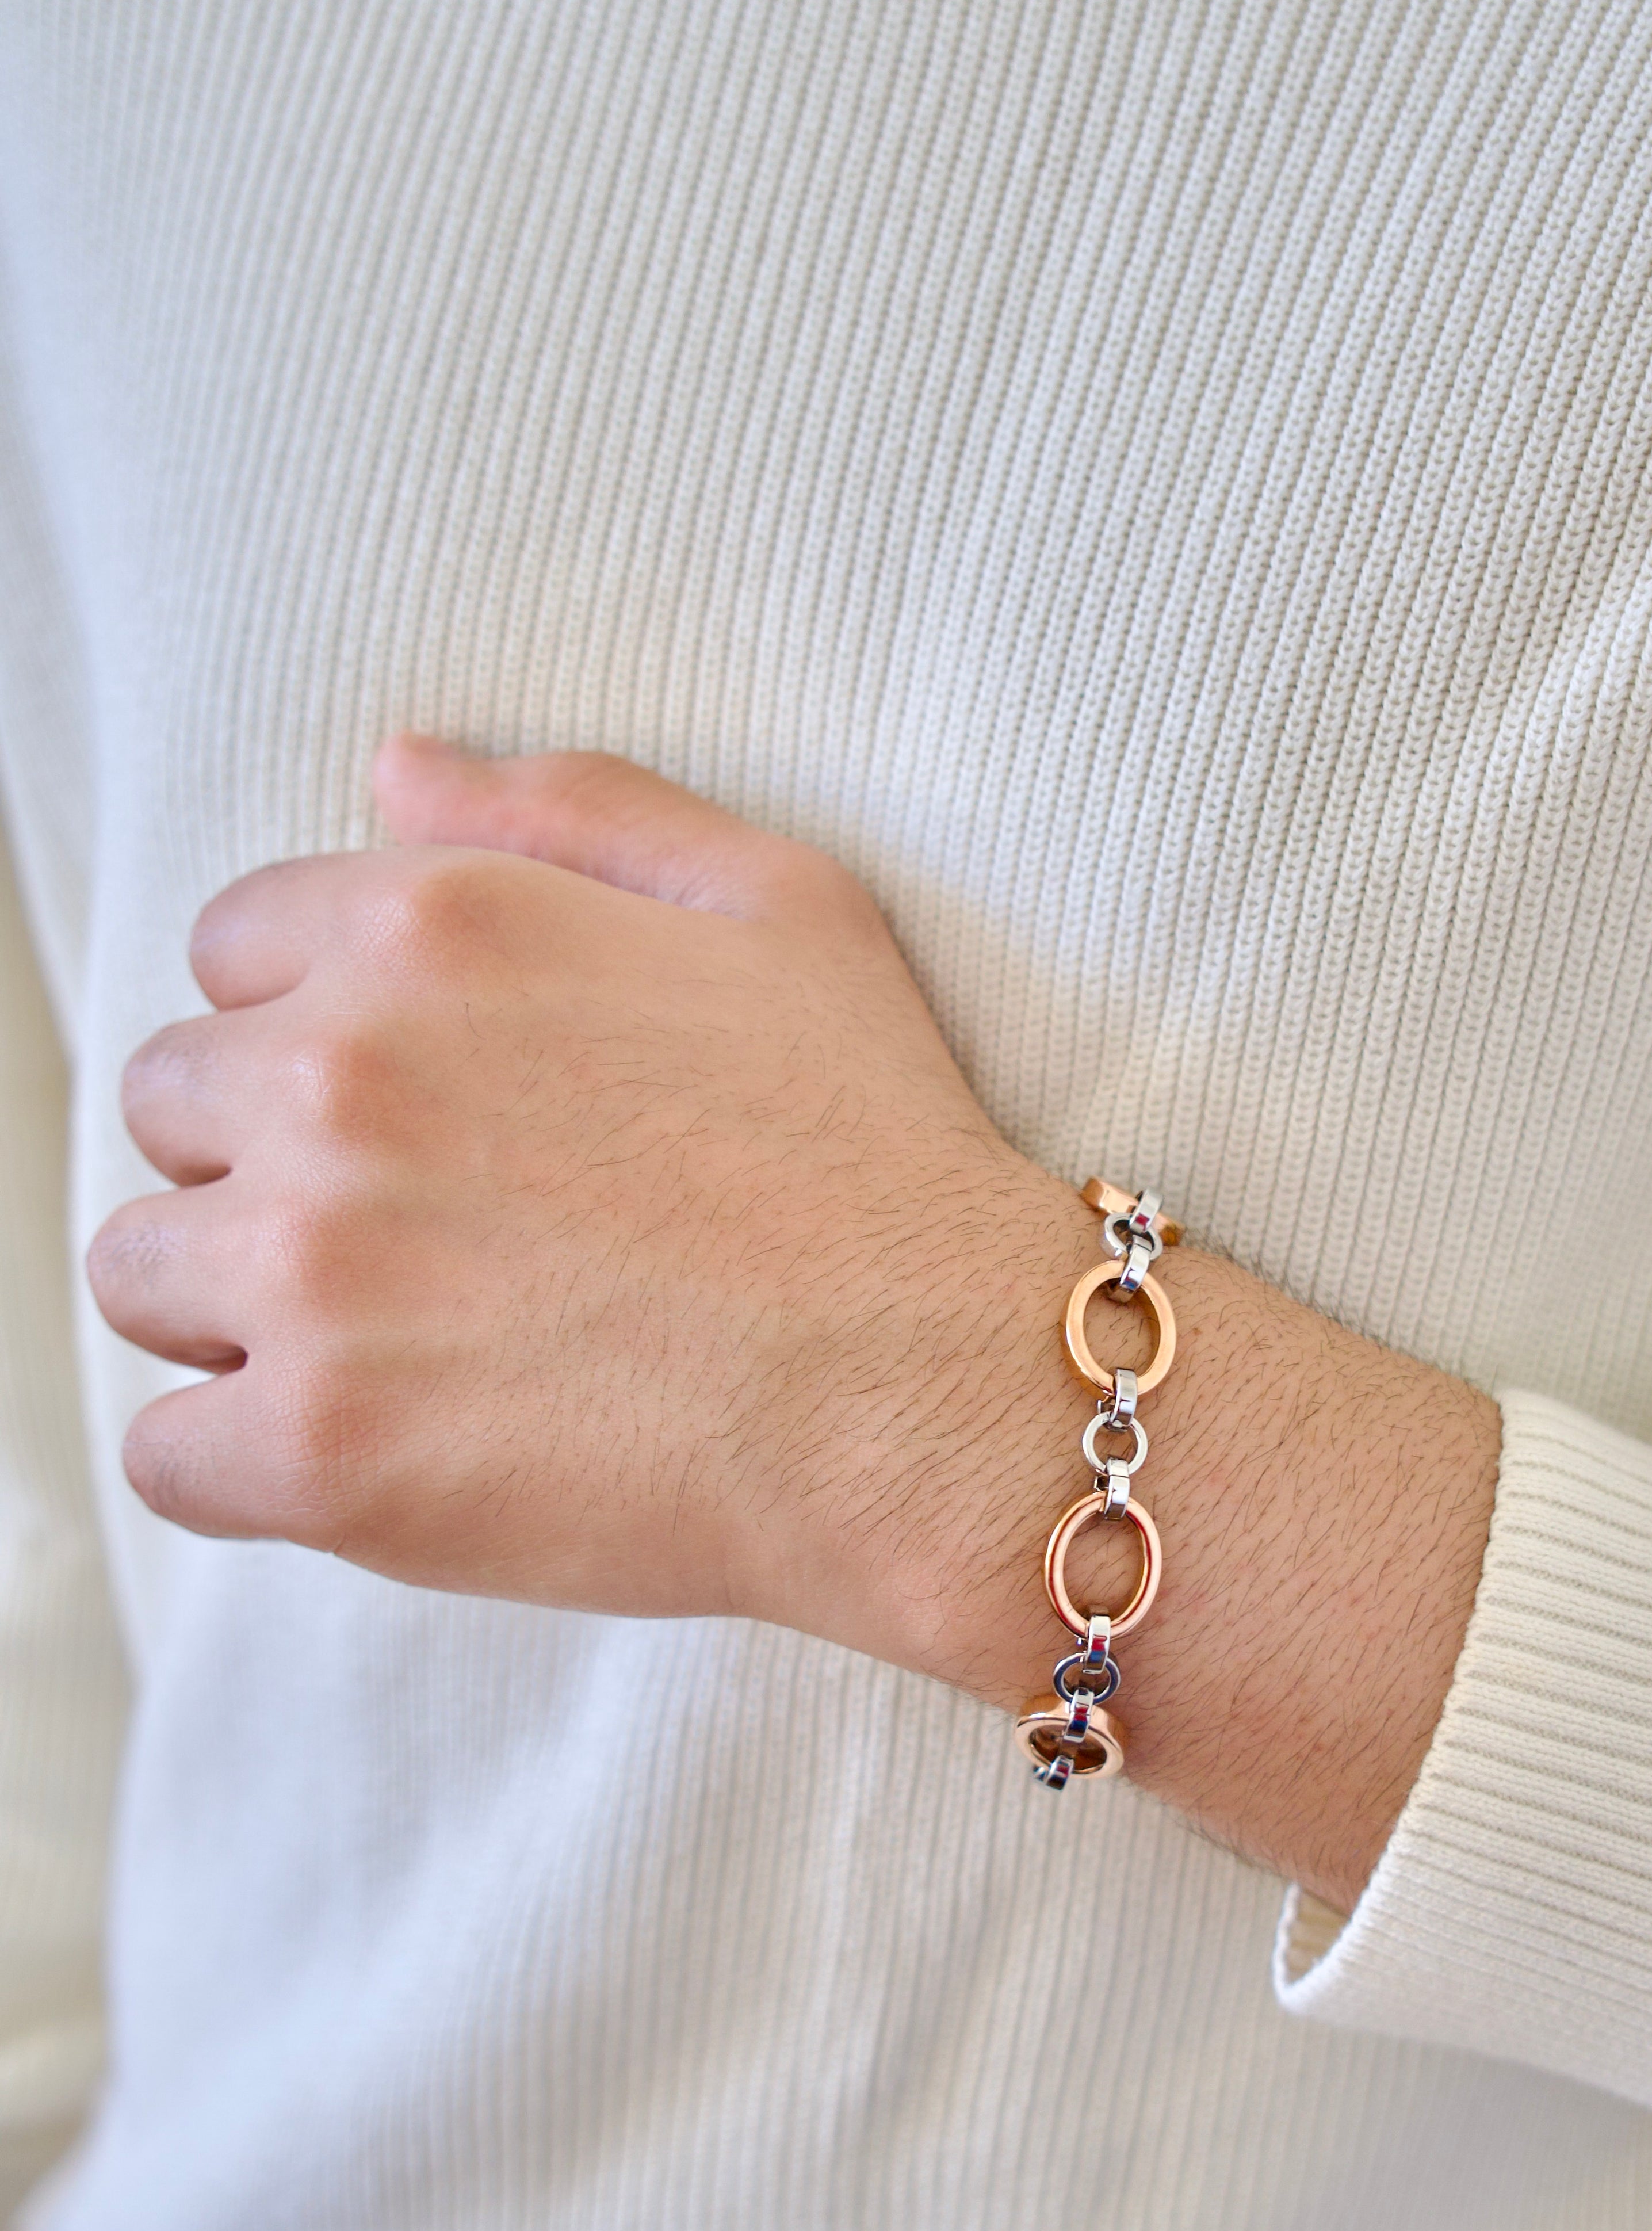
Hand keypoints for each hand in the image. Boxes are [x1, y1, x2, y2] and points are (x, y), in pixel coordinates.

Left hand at [92, 735, 1497, 1902]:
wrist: (935, 1387)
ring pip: (136, 1270)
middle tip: (416, 1240)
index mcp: (426, 929)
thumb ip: (571, 810)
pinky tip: (363, 1454)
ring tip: (384, 1348)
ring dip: (233, 1306)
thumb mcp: (777, 904)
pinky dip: (237, 1461)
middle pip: (171, 1106)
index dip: (312, 1031)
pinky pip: (163, 1451)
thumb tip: (394, 770)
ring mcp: (312, 1264)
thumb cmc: (880, 1149)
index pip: (230, 950)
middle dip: (265, 1161)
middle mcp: (335, 1073)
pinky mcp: (317, 1445)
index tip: (416, 1113)